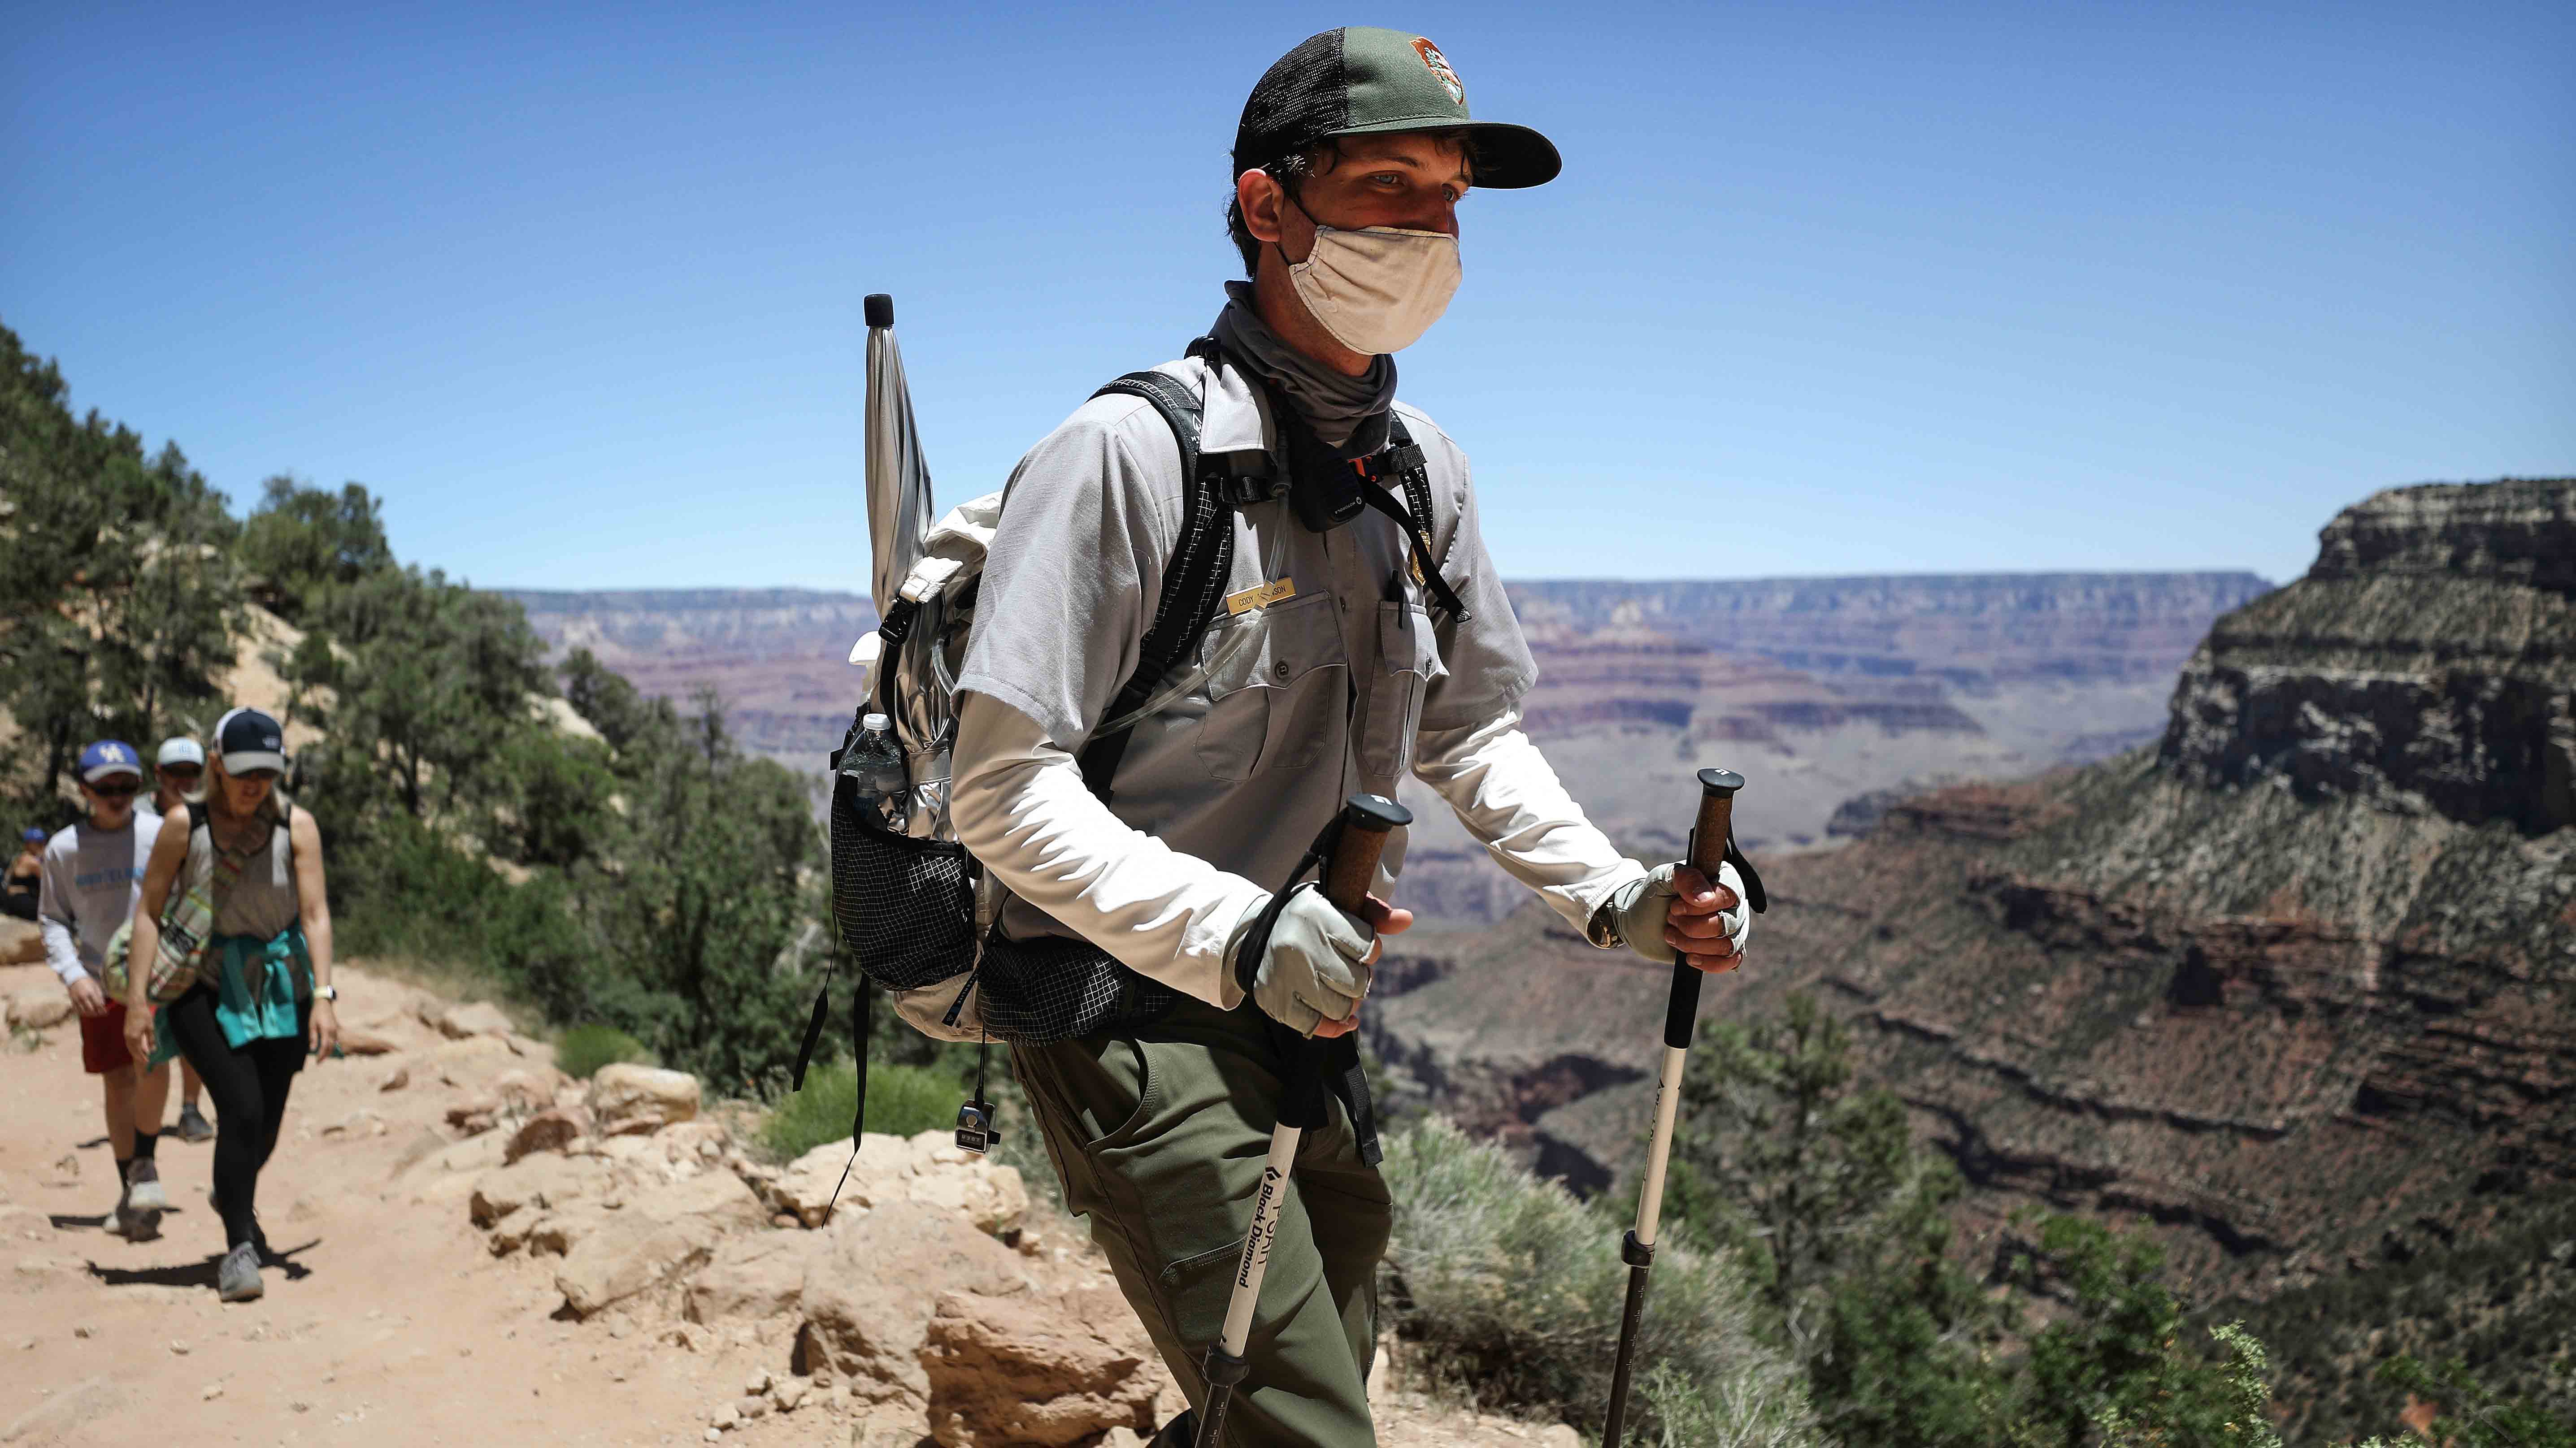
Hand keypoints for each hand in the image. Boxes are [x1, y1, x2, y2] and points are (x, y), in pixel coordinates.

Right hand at [65, 975, 107, 1017]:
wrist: (75, 978)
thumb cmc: (88, 982)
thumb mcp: (96, 987)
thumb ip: (100, 996)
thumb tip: (103, 1005)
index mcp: (91, 992)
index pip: (97, 1004)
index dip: (102, 1010)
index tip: (106, 1012)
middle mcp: (83, 997)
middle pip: (91, 1009)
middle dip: (97, 1013)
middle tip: (100, 1014)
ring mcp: (77, 1000)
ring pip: (83, 1011)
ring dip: (90, 1014)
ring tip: (94, 1014)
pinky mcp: (72, 1001)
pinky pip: (77, 1010)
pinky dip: (82, 1013)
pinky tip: (86, 1013)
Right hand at [122, 1005, 154, 1064]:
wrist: (135, 1006)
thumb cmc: (144, 1015)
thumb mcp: (150, 1027)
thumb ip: (151, 1040)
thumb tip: (152, 1050)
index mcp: (134, 1036)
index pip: (138, 1050)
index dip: (142, 1057)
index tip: (147, 1062)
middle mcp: (127, 1037)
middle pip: (132, 1050)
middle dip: (138, 1056)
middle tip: (145, 1062)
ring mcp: (125, 1034)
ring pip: (129, 1047)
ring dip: (135, 1052)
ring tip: (142, 1057)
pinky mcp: (125, 1032)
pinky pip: (128, 1043)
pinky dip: (133, 1047)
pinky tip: (137, 1049)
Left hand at [309, 997, 339, 1058]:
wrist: (324, 1004)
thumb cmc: (315, 1014)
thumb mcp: (311, 1026)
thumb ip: (313, 1038)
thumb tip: (312, 1049)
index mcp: (326, 1030)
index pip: (324, 1046)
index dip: (321, 1055)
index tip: (317, 1061)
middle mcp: (333, 1031)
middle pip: (331, 1047)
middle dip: (325, 1055)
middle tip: (319, 1062)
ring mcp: (335, 1030)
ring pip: (334, 1044)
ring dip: (329, 1051)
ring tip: (322, 1057)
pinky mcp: (336, 1029)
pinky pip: (334, 1040)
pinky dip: (331, 1046)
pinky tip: (326, 1048)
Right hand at [1231, 885, 1412, 1037]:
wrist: (1250, 934)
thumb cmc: (1306, 919)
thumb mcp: (1336, 904)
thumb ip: (1372, 912)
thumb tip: (1406, 920)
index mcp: (1318, 917)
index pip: (1368, 948)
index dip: (1369, 952)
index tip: (1357, 948)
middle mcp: (1300, 946)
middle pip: (1357, 982)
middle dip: (1359, 980)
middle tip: (1347, 971)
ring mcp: (1286, 977)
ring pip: (1340, 1007)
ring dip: (1347, 1003)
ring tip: (1338, 990)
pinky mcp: (1275, 1001)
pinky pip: (1316, 1026)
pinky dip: (1333, 1027)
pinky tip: (1340, 1019)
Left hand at [1605, 861, 1750, 974]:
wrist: (1640, 921)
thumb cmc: (1655, 895)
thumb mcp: (1664, 878)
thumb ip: (1685, 878)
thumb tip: (1707, 898)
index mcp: (1724, 880)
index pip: (1728, 896)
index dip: (1699, 908)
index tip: (1674, 907)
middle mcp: (1733, 904)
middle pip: (1726, 924)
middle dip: (1690, 927)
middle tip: (1670, 919)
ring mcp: (1731, 928)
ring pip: (1727, 946)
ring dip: (1693, 944)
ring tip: (1672, 935)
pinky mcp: (1724, 950)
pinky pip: (1732, 961)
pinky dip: (1709, 963)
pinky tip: (1689, 957)